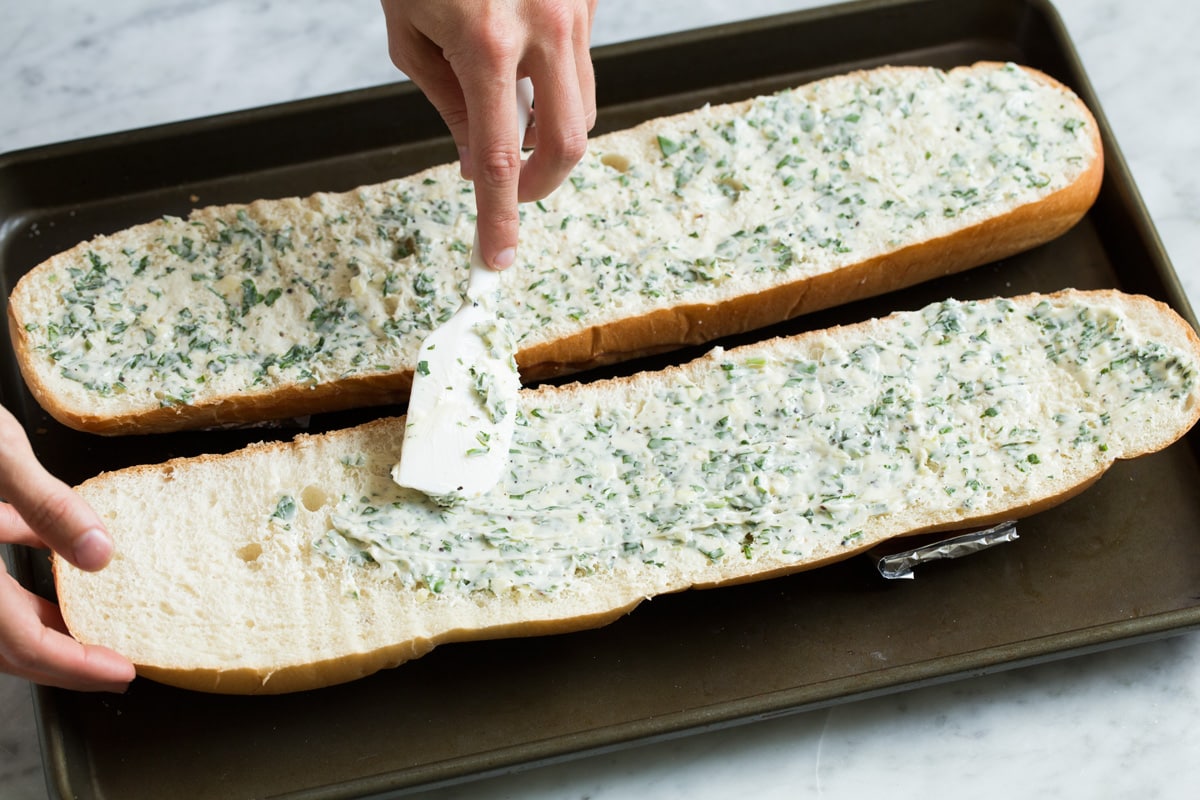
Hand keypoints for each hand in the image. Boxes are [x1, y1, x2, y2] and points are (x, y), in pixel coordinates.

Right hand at [0, 405, 134, 691]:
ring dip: (38, 618)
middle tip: (113, 666)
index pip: (20, 645)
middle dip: (61, 658)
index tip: (121, 673)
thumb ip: (49, 506)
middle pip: (4, 644)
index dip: (74, 665)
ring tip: (92, 618)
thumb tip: (101, 555)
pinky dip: (13, 574)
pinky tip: (47, 546)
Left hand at [381, 0, 597, 269]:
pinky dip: (552, 79)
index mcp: (486, 40)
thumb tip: (473, 160)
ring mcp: (576, 10)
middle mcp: (545, 27)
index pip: (496, 157)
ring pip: (583, 106)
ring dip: (547, 130)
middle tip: (509, 194)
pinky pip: (579, 62)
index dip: (499, 219)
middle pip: (568, 143)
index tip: (497, 262)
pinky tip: (520, 48)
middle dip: (540, 184)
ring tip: (505, 112)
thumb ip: (446, 100)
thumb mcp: (410, 27)